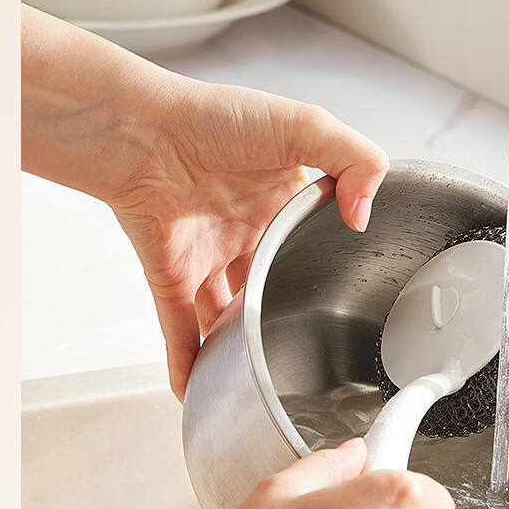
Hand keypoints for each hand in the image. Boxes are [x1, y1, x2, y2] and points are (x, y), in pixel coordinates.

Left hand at [110, 80, 388, 399]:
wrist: (143, 130)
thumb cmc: (214, 118)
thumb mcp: (305, 124)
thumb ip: (357, 159)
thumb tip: (365, 217)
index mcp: (281, 197)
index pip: (315, 238)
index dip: (332, 263)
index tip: (354, 293)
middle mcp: (244, 230)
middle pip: (271, 284)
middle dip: (287, 313)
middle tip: (314, 347)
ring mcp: (206, 257)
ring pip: (227, 315)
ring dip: (239, 346)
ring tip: (262, 379)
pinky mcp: (171, 277)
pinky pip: (180, 331)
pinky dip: (188, 364)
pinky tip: (200, 391)